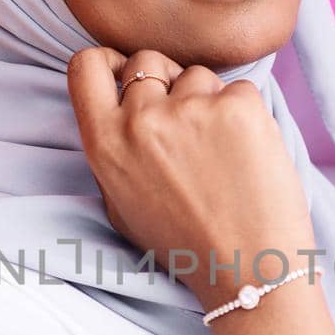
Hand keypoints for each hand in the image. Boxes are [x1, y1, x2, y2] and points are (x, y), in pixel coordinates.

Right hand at [65, 45, 316, 309]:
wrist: (249, 271)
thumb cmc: (186, 245)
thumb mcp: (121, 205)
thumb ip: (112, 150)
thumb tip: (115, 103)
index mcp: (104, 144)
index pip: (85, 65)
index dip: (108, 62)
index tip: (126, 74)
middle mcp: (141, 120)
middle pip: (147, 62)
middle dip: (166, 84)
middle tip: (187, 129)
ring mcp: (191, 109)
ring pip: (196, 75)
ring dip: (208, 101)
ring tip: (220, 155)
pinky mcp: (239, 107)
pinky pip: (239, 89)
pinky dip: (245, 114)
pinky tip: (246, 156)